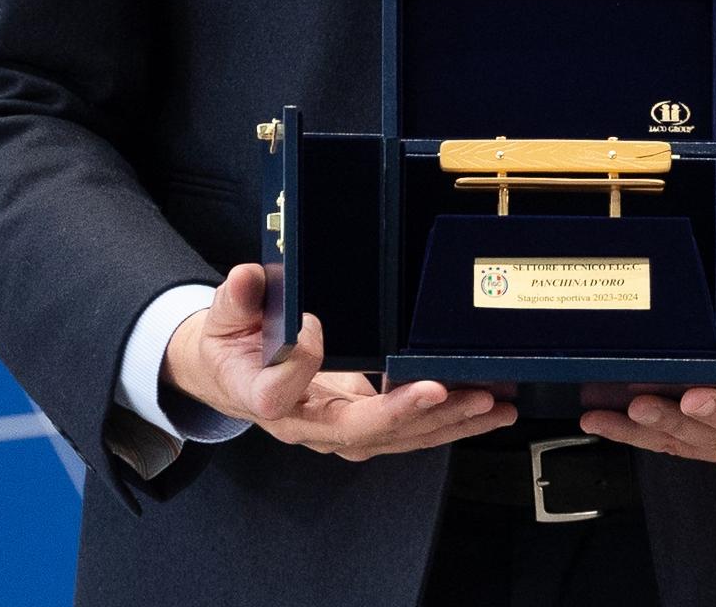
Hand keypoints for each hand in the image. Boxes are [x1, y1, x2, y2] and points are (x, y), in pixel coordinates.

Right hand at [162, 263, 516, 459]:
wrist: (234, 376)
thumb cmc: (232, 347)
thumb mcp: (223, 316)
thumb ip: (236, 299)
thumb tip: (247, 277)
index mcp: (260, 395)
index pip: (277, 393)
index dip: (299, 366)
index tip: (316, 330)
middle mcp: (303, 423)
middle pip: (358, 430)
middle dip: (411, 413)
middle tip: (455, 393)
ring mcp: (336, 430)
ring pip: (394, 437)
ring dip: (447, 423)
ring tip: (492, 406)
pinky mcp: (362, 425)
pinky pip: (408, 430)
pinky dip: (449, 421)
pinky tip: (484, 408)